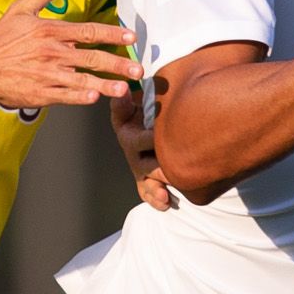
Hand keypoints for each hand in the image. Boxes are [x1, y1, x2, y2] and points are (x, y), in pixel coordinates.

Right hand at [0, 0, 139, 109]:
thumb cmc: (0, 40)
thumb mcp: (20, 10)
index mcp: (51, 32)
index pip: (89, 31)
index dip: (112, 34)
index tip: (130, 37)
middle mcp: (53, 53)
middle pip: (92, 58)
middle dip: (118, 64)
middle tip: (138, 69)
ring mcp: (47, 75)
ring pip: (83, 80)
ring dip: (106, 85)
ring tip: (124, 89)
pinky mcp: (40, 94)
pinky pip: (65, 96)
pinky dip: (80, 97)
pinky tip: (95, 98)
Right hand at [110, 83, 171, 209]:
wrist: (147, 126)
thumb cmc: (144, 111)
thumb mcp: (133, 102)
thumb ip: (128, 99)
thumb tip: (121, 90)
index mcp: (127, 131)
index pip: (134, 134)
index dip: (146, 137)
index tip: (157, 133)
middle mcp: (132, 152)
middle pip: (144, 162)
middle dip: (158, 165)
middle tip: (172, 167)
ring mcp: (139, 168)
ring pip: (146, 181)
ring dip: (156, 188)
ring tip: (165, 194)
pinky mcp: (146, 181)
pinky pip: (148, 193)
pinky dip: (156, 199)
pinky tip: (166, 203)